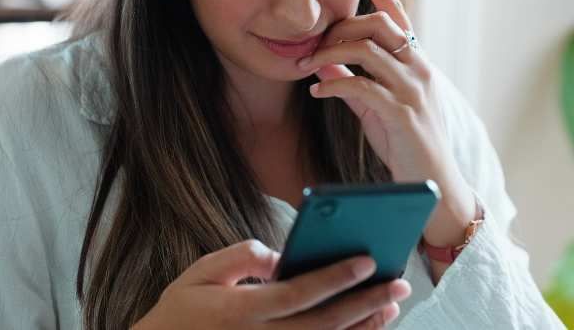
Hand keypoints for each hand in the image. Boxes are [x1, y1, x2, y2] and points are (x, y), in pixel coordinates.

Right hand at [132, 240, 409, 328]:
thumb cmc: (182, 311)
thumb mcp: (200, 273)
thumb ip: (240, 258)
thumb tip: (279, 256)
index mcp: (242, 311)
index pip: (300, 293)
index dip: (336, 277)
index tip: (366, 260)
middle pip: (326, 323)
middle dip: (366, 302)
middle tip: (397, 282)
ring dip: (365, 326)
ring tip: (390, 304)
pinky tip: (365, 327)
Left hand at [295, 0, 476, 247]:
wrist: (431, 183)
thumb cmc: (403, 139)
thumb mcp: (374, 102)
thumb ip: (354, 76)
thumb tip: (324, 55)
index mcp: (415, 61)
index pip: (397, 15)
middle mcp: (419, 68)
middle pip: (377, 25)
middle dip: (338, 26)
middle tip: (309, 42)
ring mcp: (414, 89)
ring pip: (367, 49)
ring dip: (328, 52)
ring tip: (304, 65)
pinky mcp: (403, 114)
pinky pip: (362, 86)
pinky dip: (333, 84)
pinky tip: (317, 90)